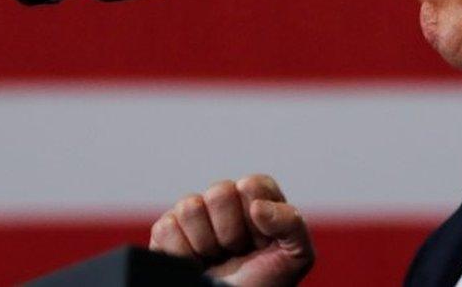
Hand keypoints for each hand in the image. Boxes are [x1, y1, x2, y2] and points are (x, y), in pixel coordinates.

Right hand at [149, 174, 313, 286]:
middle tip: (236, 251)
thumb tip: (257, 206)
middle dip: (230, 231)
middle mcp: (224, 203)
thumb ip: (291, 223)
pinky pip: (166, 228)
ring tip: (215, 258)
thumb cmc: (264, 284)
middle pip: (219, 192)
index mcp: (256, 200)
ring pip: (190, 206)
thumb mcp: (295, 256)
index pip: (253, 184)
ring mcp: (194, 216)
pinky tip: (194, 264)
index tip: (263, 241)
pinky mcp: (166, 232)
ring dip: (205, 243)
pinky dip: (182, 253)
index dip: (257, 215)